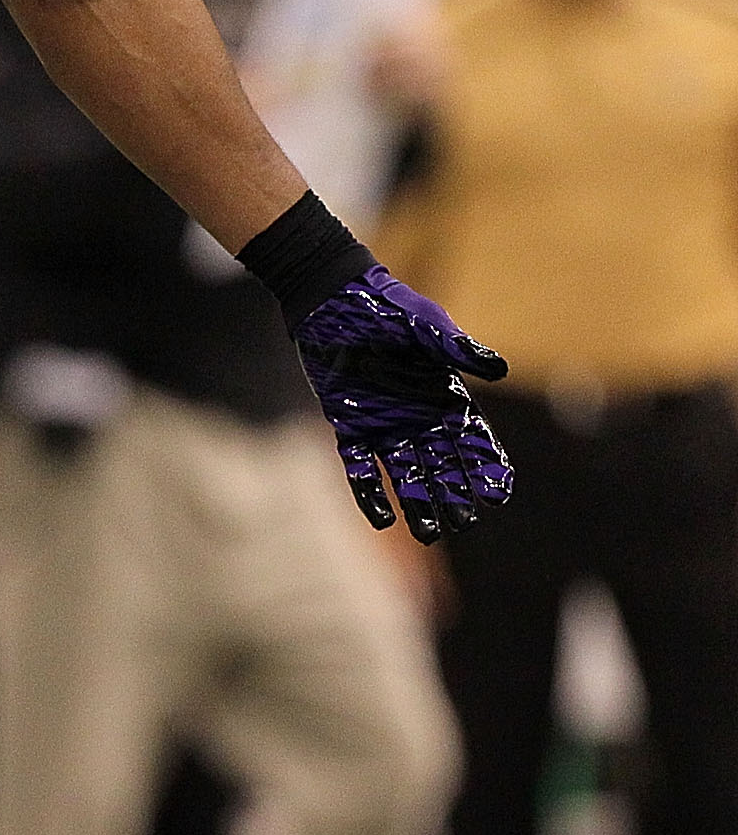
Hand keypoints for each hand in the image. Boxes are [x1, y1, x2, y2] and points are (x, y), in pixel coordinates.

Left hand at [293, 265, 512, 543]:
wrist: (334, 301)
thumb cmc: (388, 307)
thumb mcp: (427, 326)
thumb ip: (458, 349)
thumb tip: (499, 369)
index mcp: (444, 395)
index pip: (472, 439)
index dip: (487, 466)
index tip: (499, 494)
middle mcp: (417, 417)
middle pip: (441, 466)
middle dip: (454, 496)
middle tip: (465, 526)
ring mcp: (382, 424)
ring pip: (405, 474)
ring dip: (416, 503)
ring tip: (429, 534)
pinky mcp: (347, 426)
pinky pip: (359, 467)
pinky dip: (368, 492)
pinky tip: (379, 520)